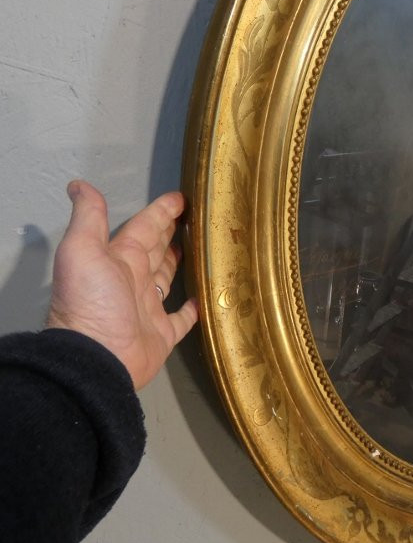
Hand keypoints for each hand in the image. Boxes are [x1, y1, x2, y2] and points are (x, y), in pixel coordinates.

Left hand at [46, 180, 197, 389]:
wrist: (96, 358)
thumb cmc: (91, 301)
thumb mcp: (82, 250)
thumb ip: (88, 217)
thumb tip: (78, 184)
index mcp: (119, 258)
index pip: (143, 227)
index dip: (161, 211)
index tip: (181, 197)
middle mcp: (134, 280)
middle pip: (156, 249)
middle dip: (171, 232)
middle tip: (196, 218)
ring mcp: (148, 308)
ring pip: (167, 278)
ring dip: (179, 263)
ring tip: (202, 248)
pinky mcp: (163, 334)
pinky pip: (182, 319)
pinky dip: (193, 308)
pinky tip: (205, 296)